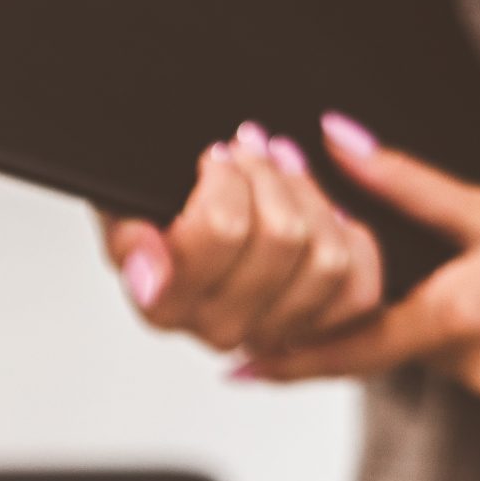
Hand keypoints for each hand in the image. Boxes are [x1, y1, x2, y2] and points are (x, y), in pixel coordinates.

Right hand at [103, 120, 383, 357]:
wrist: (184, 225)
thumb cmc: (154, 211)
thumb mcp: (120, 208)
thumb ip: (129, 240)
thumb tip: (149, 268)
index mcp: (163, 305)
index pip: (222, 228)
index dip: (228, 177)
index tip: (216, 155)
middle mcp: (219, 330)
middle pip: (282, 236)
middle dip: (270, 175)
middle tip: (250, 147)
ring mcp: (273, 334)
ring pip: (327, 259)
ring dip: (310, 198)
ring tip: (283, 166)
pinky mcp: (321, 331)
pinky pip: (359, 288)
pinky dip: (348, 238)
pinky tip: (320, 209)